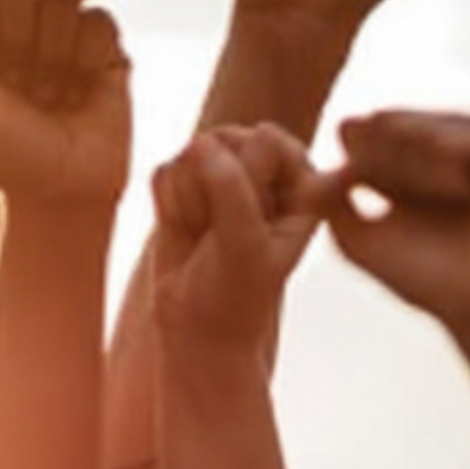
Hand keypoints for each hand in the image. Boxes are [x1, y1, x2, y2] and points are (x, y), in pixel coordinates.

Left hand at [0, 0, 130, 207]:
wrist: (60, 193)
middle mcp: (14, 19)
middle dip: (14, 25)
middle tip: (15, 74)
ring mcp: (60, 28)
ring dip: (53, 44)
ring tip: (50, 87)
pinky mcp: (103, 44)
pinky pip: (100, 17)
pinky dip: (89, 56)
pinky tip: (81, 87)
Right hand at [151, 124, 319, 350]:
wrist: (196, 330)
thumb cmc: (234, 294)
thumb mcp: (245, 246)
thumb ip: (231, 190)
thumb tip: (198, 141)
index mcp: (304, 182)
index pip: (267, 141)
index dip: (248, 180)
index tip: (251, 226)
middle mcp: (268, 171)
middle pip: (227, 138)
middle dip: (215, 187)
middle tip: (222, 235)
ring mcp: (225, 173)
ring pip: (192, 151)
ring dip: (190, 200)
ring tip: (206, 238)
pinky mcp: (187, 182)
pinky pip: (166, 169)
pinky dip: (168, 204)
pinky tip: (185, 231)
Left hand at [315, 111, 469, 338]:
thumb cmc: (422, 277)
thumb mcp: (357, 240)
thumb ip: (329, 204)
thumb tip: (307, 177)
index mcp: (399, 158)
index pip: (364, 130)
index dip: (354, 153)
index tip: (347, 184)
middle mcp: (438, 142)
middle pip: (393, 123)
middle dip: (383, 153)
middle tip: (384, 188)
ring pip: (433, 124)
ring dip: (419, 149)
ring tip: (417, 186)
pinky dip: (462, 145)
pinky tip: (449, 170)